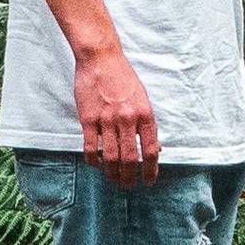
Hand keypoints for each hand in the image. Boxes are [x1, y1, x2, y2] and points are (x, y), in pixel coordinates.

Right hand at [75, 43, 163, 178]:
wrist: (101, 59)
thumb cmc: (123, 78)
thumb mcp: (143, 99)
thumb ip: (147, 124)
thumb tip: (155, 147)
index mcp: (144, 114)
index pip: (151, 150)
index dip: (151, 170)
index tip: (149, 180)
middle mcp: (127, 119)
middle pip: (130, 159)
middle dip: (130, 177)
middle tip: (129, 185)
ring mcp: (106, 120)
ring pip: (111, 157)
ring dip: (113, 173)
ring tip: (114, 179)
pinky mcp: (88, 119)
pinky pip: (91, 148)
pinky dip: (94, 161)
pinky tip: (97, 164)